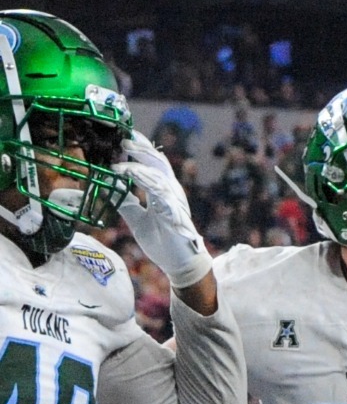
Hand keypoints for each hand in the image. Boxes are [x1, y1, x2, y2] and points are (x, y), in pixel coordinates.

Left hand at [116, 132, 210, 288]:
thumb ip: (125, 203)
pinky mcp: (173, 211)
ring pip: (158, 174)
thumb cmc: (162, 242)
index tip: (124, 139)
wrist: (180, 264)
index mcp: (163, 191)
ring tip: (118, 163)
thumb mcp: (137, 219)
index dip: (140, 150)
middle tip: (123, 140)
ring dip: (137, 166)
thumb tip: (109, 189)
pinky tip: (129, 175)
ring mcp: (174, 200)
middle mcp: (171, 191)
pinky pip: (159, 190)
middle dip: (141, 149)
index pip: (153, 164)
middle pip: (158, 162)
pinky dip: (144, 180)